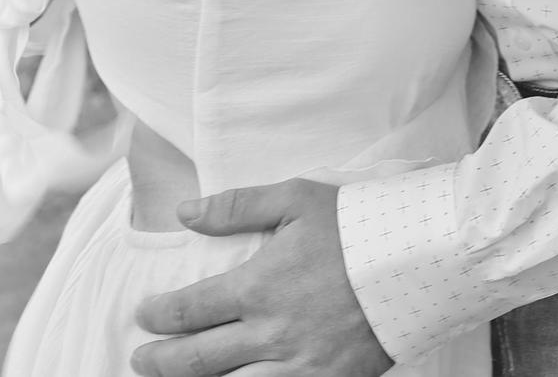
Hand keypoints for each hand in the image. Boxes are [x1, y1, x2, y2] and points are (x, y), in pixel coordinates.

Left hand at [130, 178, 392, 376]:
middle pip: (197, 361)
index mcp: (259, 285)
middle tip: (140, 358)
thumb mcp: (295, 198)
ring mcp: (299, 366)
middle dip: (160, 361)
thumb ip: (237, 206)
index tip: (145, 314)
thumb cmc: (356, 223)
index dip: (159, 316)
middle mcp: (271, 333)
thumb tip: (185, 212)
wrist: (417, 259)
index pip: (190, 310)